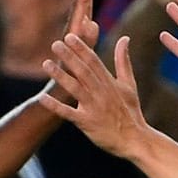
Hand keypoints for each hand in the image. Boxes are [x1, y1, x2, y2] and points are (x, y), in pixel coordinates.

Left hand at [41, 35, 148, 158]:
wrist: (134, 140)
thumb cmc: (131, 112)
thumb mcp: (129, 84)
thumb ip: (123, 61)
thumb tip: (124, 38)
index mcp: (109, 83)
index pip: (94, 62)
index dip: (81, 48)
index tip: (69, 36)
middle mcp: (101, 93)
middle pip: (83, 71)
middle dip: (69, 57)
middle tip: (55, 44)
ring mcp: (94, 108)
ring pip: (75, 89)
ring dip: (60, 76)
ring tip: (45, 64)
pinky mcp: (87, 123)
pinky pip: (68, 113)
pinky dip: (55, 106)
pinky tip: (42, 98)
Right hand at [45, 0, 99, 103]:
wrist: (59, 90)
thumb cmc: (73, 72)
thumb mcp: (84, 51)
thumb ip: (88, 36)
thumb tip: (93, 23)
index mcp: (79, 24)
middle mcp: (73, 27)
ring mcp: (70, 37)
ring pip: (79, 10)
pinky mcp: (70, 48)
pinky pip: (77, 35)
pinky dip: (83, 28)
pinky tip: (92, 21)